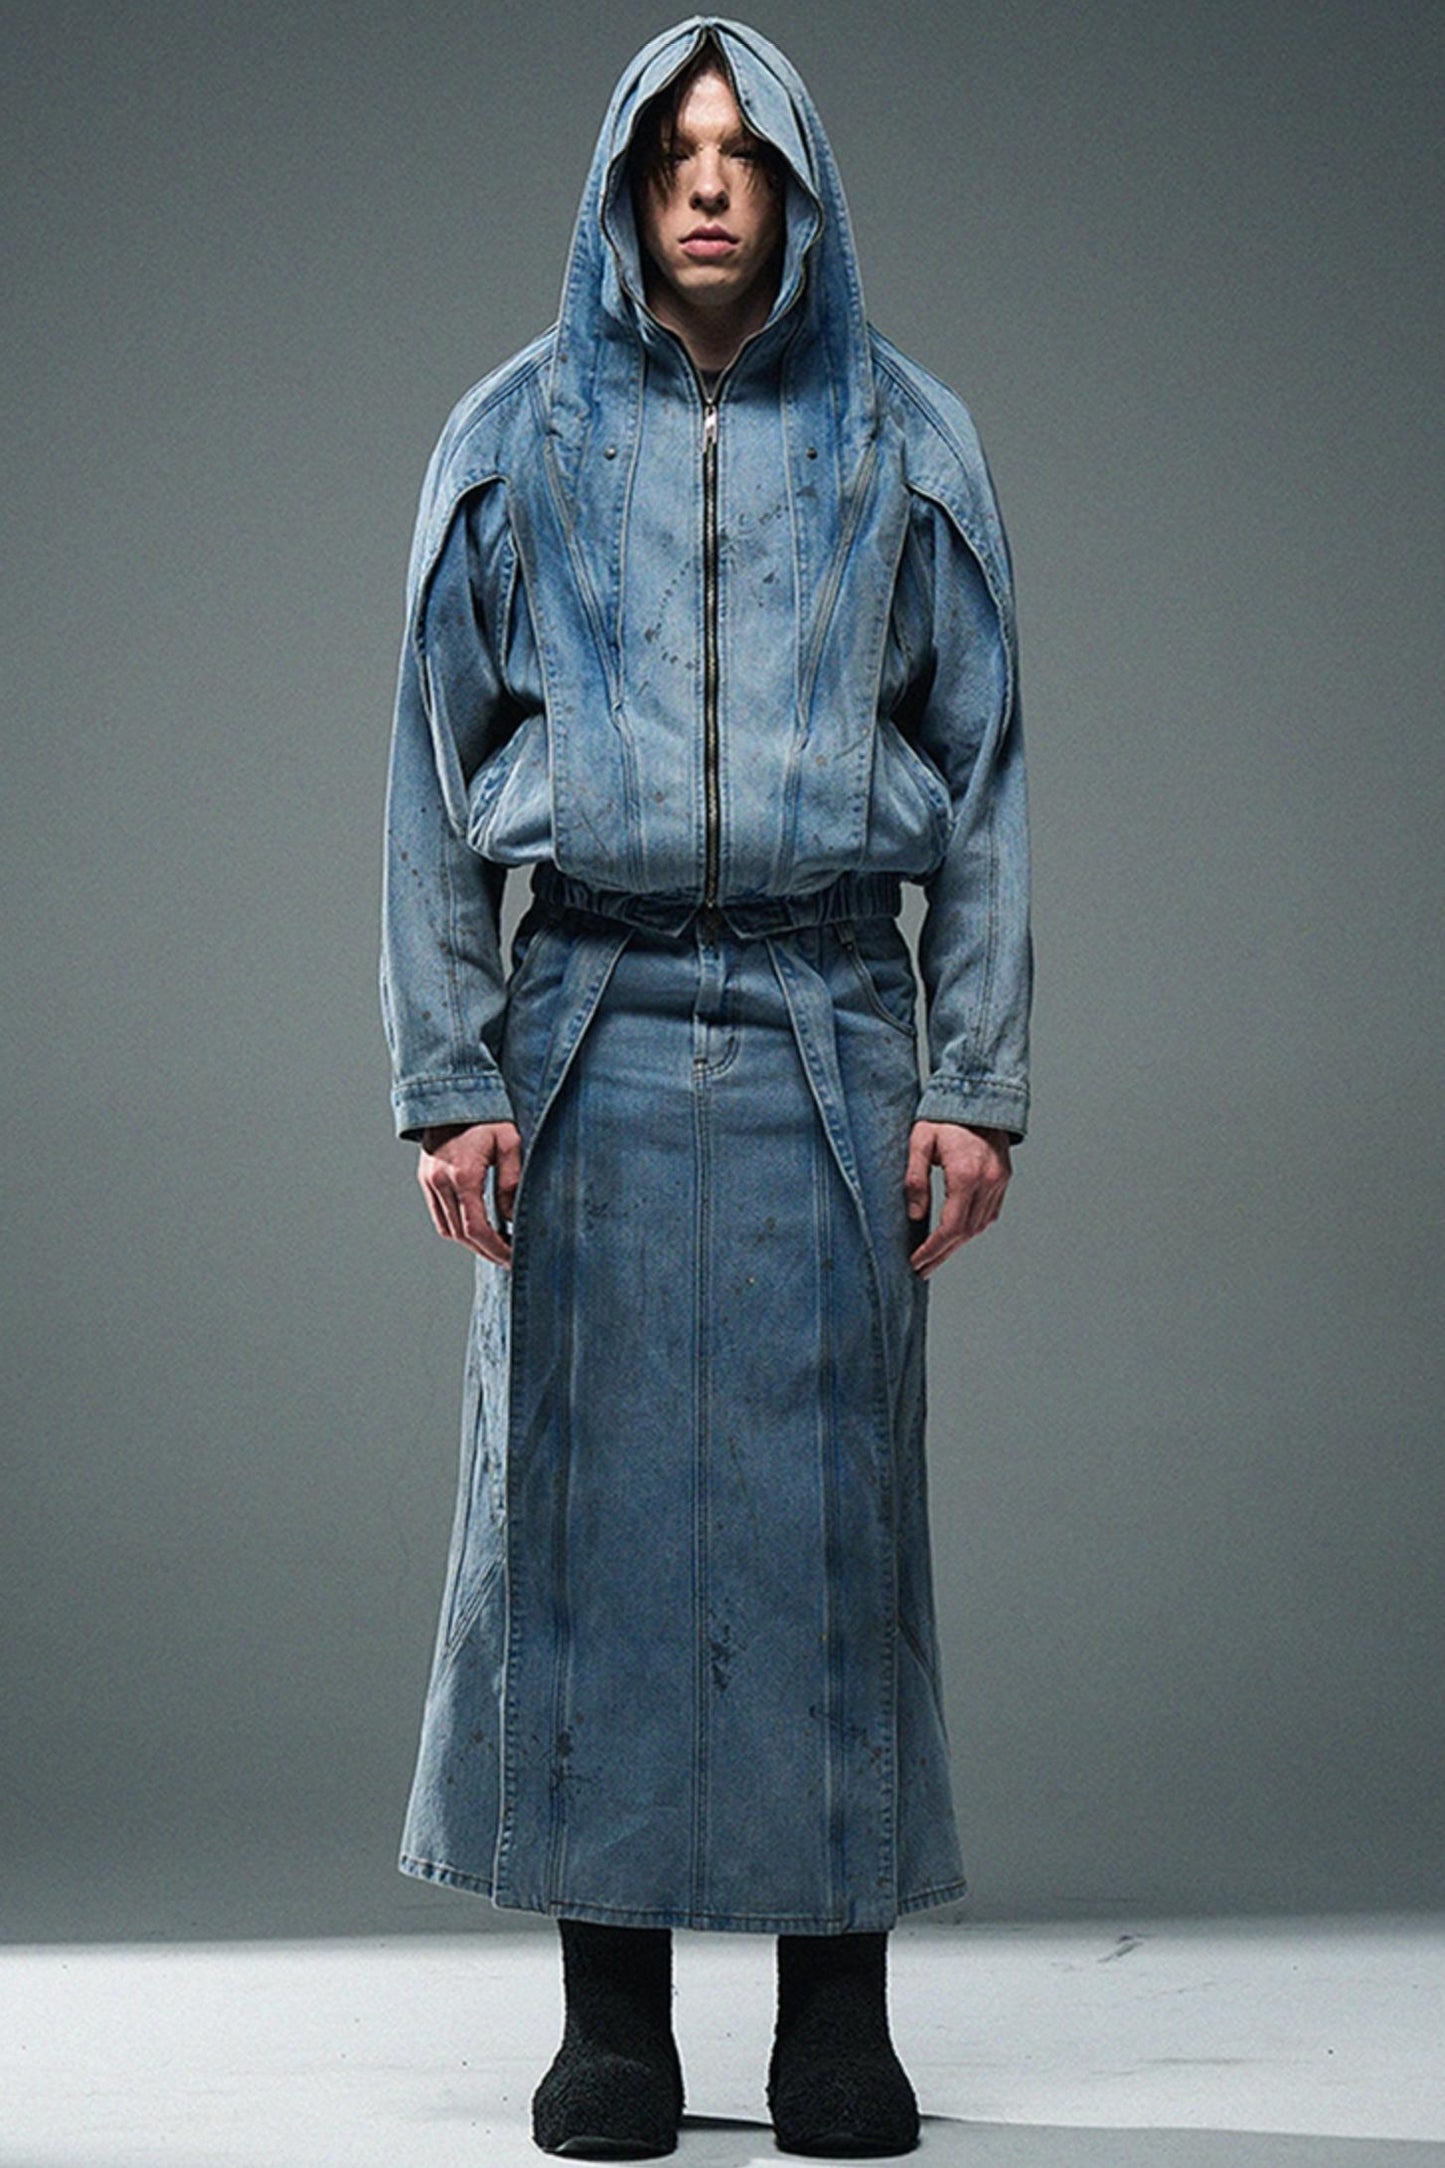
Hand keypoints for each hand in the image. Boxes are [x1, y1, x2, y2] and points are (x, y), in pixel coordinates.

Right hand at [416, 1121, 522, 1266]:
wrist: (452, 1092)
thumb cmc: (487, 1114)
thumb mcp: (510, 1142)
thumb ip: (512, 1182)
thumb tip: (512, 1218)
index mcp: (463, 1175)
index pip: (476, 1229)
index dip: (495, 1249)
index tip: (512, 1258)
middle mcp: (440, 1181)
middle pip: (461, 1235)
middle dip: (486, 1251)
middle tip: (508, 1258)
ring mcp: (429, 1181)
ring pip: (448, 1229)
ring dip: (471, 1242)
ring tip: (496, 1245)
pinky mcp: (425, 1178)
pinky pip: (440, 1215)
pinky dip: (457, 1228)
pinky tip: (477, 1228)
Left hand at [904, 1120, 1011, 1276]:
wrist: (979, 1094)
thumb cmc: (945, 1115)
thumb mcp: (919, 1142)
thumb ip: (915, 1179)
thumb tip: (916, 1215)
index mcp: (965, 1174)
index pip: (951, 1226)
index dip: (933, 1249)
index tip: (917, 1262)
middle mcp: (987, 1181)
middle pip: (966, 1233)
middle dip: (943, 1254)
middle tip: (923, 1269)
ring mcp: (999, 1181)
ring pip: (980, 1226)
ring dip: (958, 1243)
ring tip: (936, 1255)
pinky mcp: (1003, 1178)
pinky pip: (989, 1213)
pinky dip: (972, 1227)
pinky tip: (957, 1233)